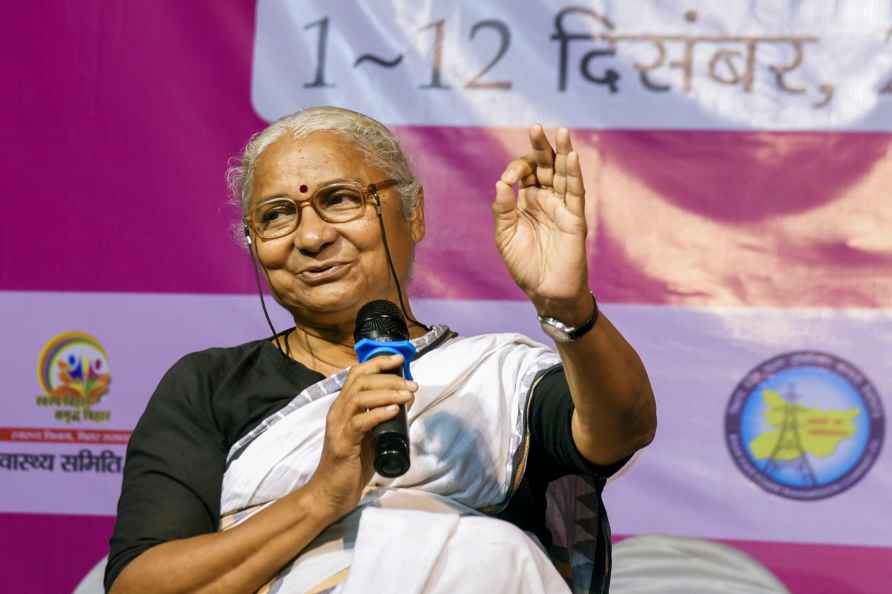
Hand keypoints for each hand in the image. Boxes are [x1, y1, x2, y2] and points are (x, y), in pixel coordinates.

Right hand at [309, 354, 416, 519]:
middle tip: (412, 385)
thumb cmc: (352, 465)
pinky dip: (378, 413)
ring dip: (387, 392)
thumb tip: (405, 399)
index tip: (400, 359)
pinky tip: (394, 411)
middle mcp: (338, 412)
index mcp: (343, 407)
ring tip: (408, 395)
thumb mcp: (370, 435)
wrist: (332, 493)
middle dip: (389, 378)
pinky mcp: (342, 444)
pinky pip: (360, 422)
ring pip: (360, 397)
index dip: (378, 363)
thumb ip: (382, 418)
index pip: (357, 374)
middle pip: (361, 381)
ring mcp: (338, 427)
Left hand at [493, 125, 591, 322]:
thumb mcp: (505, 236)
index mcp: (527, 202)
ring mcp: (562, 208)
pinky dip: (573, 174)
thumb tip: (500, 183)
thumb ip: (502, 209)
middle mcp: (546, 200)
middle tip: (536, 126)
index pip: (525, 173)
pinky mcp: (575, 219)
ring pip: (564, 174)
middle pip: (546, 166)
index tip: (508, 179)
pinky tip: (571, 156)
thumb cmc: (525, 266)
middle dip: (541, 147)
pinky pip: (575, 192)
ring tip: (561, 131)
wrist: (545, 291)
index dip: (516, 168)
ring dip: (563, 153)